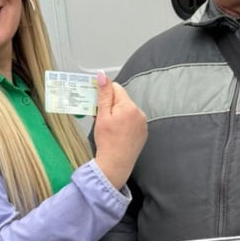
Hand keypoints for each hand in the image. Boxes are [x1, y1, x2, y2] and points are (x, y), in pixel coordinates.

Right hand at [93, 71, 147, 188]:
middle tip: (101, 118)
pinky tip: (116, 133)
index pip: (116, 88)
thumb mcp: (102, 116)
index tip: (97, 103)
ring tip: (109, 128)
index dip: (104, 94)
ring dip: (117, 114)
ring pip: (126, 110)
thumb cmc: (107, 142)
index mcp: (129, 106)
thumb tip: (102, 76)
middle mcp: (139, 113)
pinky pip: (132, 121)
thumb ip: (103, 95)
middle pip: (122, 100)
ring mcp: (142, 123)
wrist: (115, 164)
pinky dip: (124, 124)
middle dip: (110, 105)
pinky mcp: (143, 132)